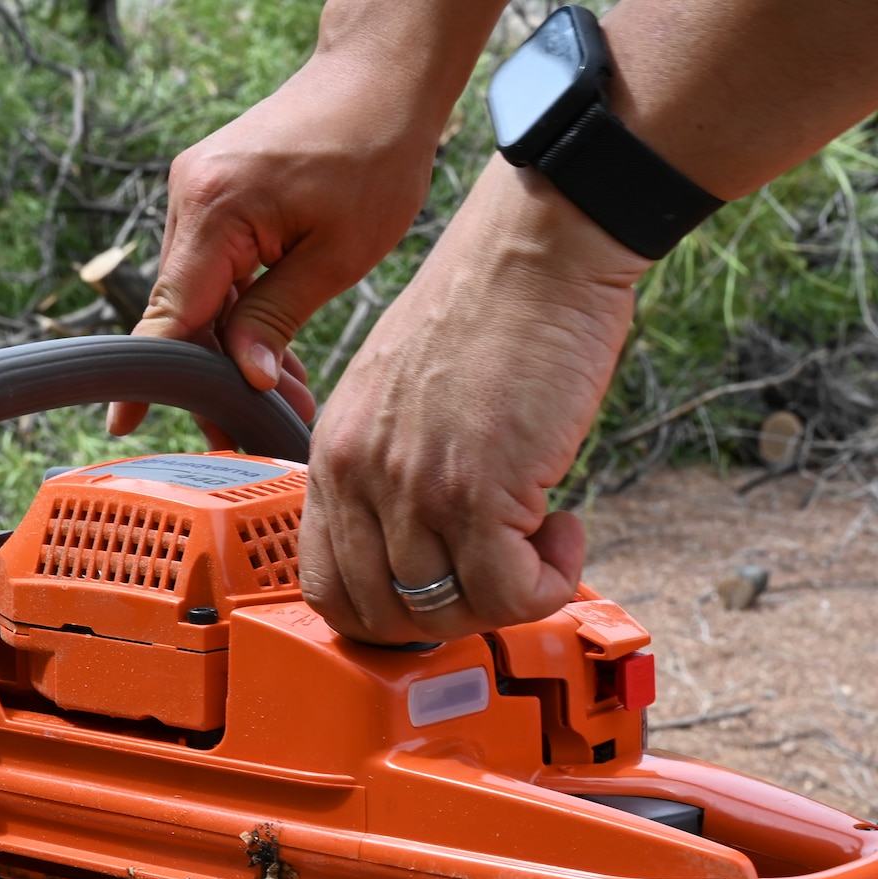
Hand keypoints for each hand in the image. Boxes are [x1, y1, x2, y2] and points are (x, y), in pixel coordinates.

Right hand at [109, 47, 452, 436]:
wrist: (381, 73)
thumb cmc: (374, 150)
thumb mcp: (336, 253)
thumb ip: (279, 317)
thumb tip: (246, 380)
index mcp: (215, 210)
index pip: (170, 314)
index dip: (148, 375)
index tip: (123, 421)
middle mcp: (191, 196)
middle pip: (186, 311)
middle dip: (218, 373)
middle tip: (252, 430)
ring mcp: (198, 192)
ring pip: (204, 294)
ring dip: (237, 345)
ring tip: (286, 396)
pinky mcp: (215, 192)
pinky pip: (217, 267)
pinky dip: (243, 308)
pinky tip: (277, 352)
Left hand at [297, 158, 651, 643]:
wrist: (535, 251)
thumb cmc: (484, 311)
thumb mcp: (395, 393)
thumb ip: (388, 464)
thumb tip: (417, 541)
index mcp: (332, 455)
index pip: (324, 585)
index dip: (383, 612)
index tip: (436, 595)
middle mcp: (359, 476)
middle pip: (380, 614)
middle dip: (447, 615)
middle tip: (498, 576)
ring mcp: (414, 487)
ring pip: (444, 611)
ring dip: (506, 596)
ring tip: (541, 543)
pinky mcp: (480, 489)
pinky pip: (508, 593)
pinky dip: (546, 583)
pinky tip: (565, 531)